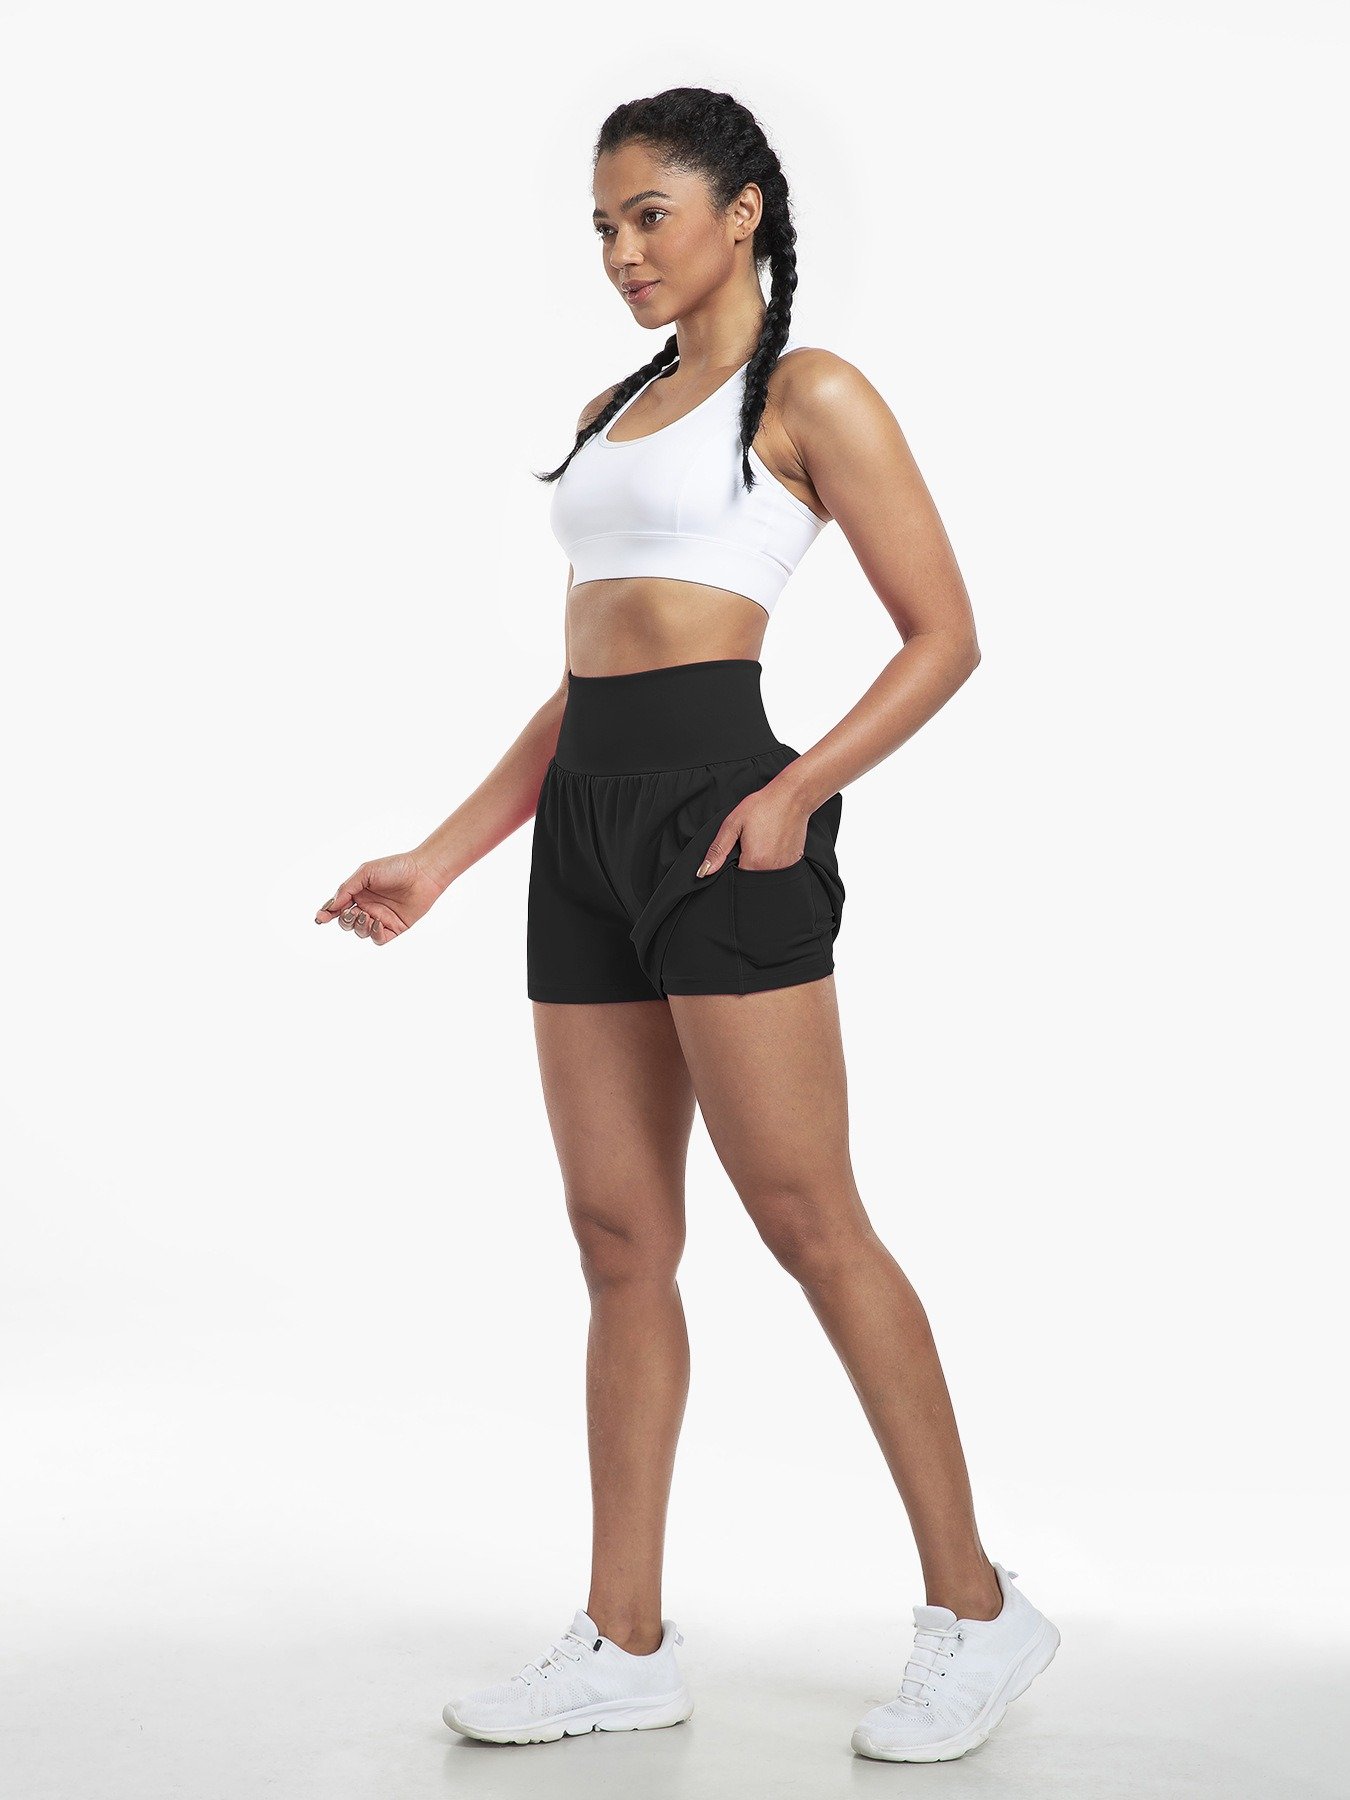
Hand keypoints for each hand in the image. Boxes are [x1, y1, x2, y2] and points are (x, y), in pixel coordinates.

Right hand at [313, 851, 445, 944]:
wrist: (423, 872)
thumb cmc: (396, 867)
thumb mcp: (366, 872)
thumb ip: (347, 888)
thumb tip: (331, 906)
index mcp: (359, 893)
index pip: (338, 907)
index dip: (327, 914)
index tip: (320, 918)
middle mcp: (368, 907)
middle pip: (347, 922)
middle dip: (344, 920)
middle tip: (352, 912)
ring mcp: (381, 918)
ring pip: (360, 932)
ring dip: (359, 926)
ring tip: (366, 915)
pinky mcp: (395, 927)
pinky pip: (378, 939)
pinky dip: (374, 934)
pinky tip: (377, 923)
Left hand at [695, 778, 810, 877]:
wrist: (792, 797)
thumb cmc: (764, 806)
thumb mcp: (733, 823)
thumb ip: (718, 850)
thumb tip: (704, 871)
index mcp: (754, 862)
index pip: (736, 880)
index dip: (732, 867)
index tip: (738, 850)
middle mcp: (771, 869)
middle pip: (750, 879)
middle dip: (745, 865)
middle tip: (750, 842)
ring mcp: (785, 867)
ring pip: (764, 875)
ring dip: (759, 864)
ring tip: (762, 842)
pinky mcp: (793, 863)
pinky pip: (777, 870)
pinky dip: (772, 861)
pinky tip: (772, 844)